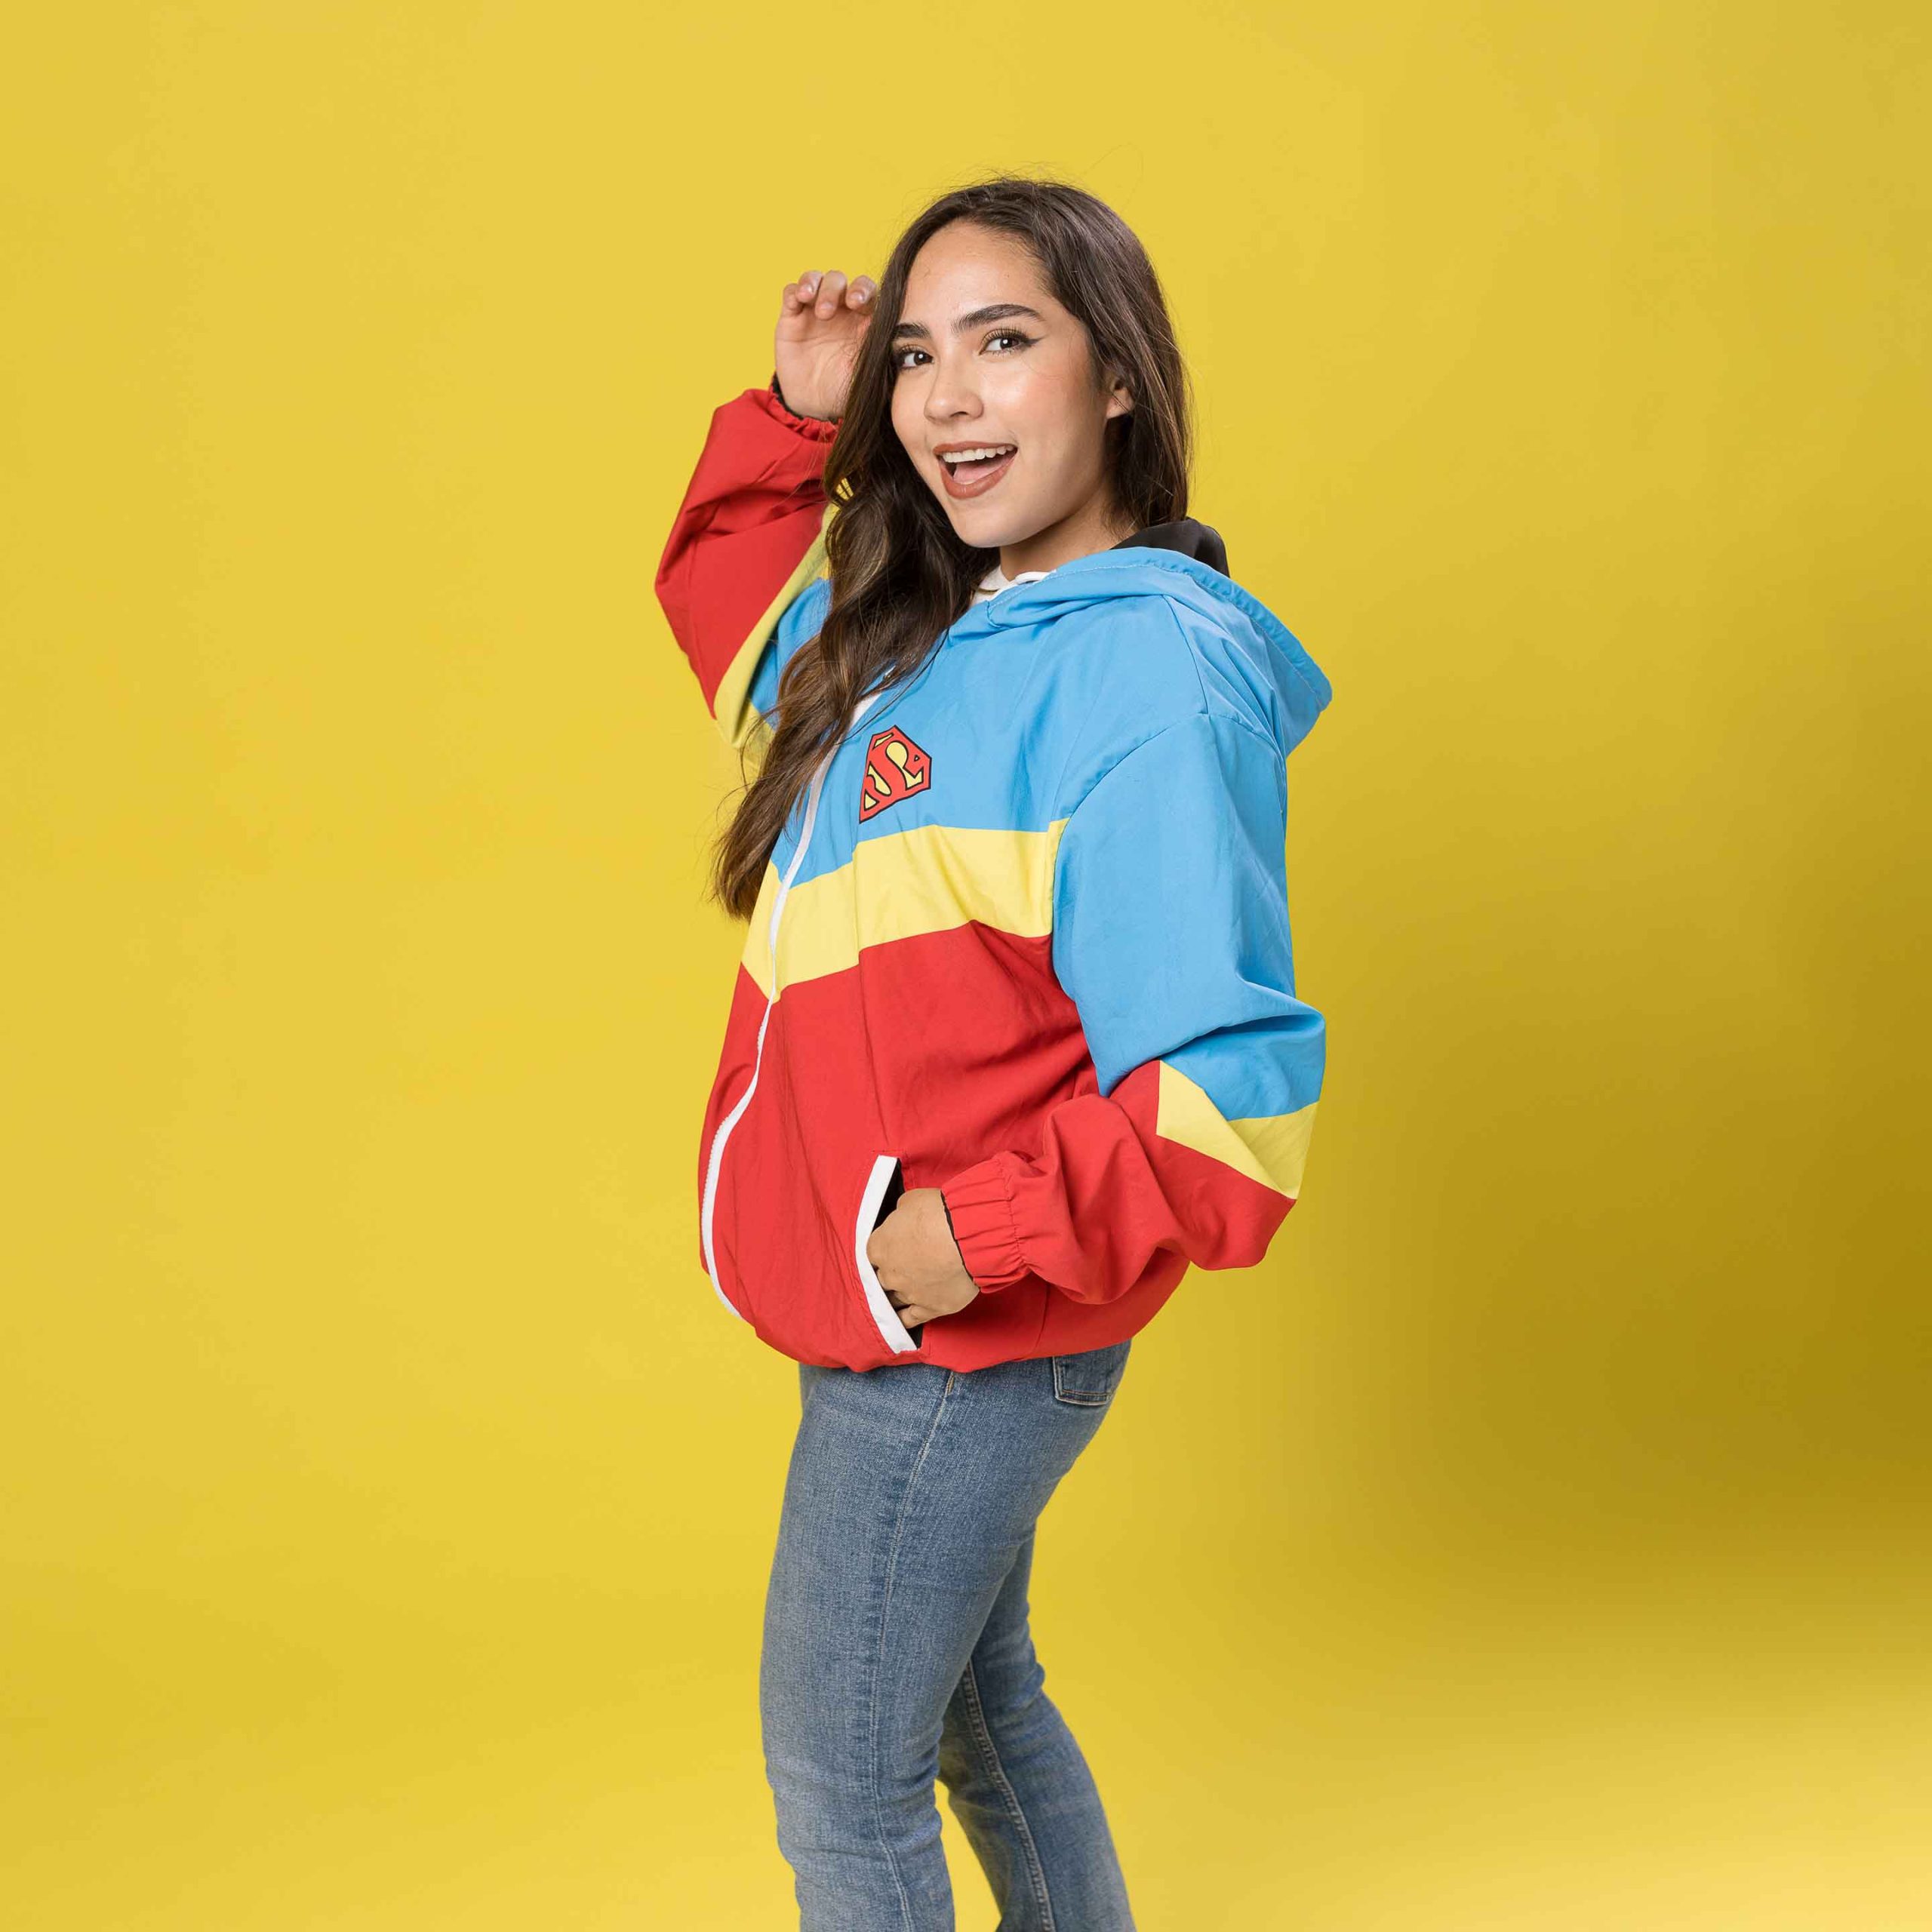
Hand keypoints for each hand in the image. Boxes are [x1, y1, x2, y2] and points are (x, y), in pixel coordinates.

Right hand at [774, 268, 876, 422]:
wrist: (815, 406)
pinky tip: (800, 298)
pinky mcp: (792, 315)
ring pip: (818, 280)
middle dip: (838, 288)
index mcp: (862, 319)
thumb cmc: (846, 389)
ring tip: (816, 307)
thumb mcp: (869, 376)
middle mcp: (840, 309)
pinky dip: (795, 290)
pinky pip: (791, 292)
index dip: (863, 290)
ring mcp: (815, 309)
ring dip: (817, 286)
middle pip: (841, 281)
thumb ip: (885, 357)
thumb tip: (906, 347)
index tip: (858, 303)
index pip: (866, 292)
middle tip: (834, 307)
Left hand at [866, 1186, 981, 1330]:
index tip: (898, 1245)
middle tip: (911, 1261)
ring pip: (896, 1298)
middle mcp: (888, 1274)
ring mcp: (908, 1293)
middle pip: (884, 1276)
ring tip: (913, 1284)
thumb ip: (901, 1216)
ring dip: (902, 1291)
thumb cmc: (939, 1213)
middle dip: (895, 1269)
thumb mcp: (911, 1201)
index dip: (887, 1248)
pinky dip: (906, 1318)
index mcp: (878, 1247)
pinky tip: (903, 1318)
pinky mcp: (929, 1308)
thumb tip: (904, 1220)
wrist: (968, 1236)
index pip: (874, 1253)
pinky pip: (911, 1319)